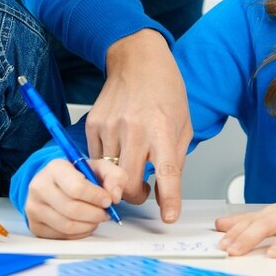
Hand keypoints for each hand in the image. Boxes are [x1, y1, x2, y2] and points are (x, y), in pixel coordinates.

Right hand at [24, 158, 125, 238]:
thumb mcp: (99, 168)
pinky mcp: (35, 225)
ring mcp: (34, 207)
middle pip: (72, 209)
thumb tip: (114, 196)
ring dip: (89, 225)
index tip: (108, 200)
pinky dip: (79, 233)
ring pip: (67, 225)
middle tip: (105, 213)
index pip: (77, 188)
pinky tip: (84, 224)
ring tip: (96, 218)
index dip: (96, 197)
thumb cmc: (79, 176)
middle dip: (95, 214)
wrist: (56, 183)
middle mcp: (39, 186)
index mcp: (55, 168)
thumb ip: (114, 177)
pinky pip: (62, 236)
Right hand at [90, 29, 190, 221]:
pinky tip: (119, 148)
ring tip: (131, 166)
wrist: (137, 59)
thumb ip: (174, 162)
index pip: (167, 172)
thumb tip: (164, 197)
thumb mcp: (182, 125)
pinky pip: (96, 159)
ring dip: (119, 180)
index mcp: (161, 128)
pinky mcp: (93, 124)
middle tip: (143, 191)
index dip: (169, 199)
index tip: (168, 217)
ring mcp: (110, 126)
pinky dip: (107, 163)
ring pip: (107, 175)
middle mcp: (134, 127)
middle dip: (135, 197)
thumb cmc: (164, 90)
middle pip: (127, 182)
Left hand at [216, 193, 275, 257]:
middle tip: (236, 250)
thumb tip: (220, 225)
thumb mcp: (271, 215)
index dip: (236, 233)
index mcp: (275, 213)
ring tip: (275, 254)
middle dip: (250, 237)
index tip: (223, 245)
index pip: (252, 222)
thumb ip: (247, 222)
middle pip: (268, 223)